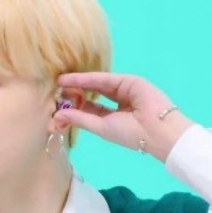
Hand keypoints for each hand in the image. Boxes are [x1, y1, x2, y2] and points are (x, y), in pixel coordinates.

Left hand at [53, 72, 193, 161]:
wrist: (157, 130)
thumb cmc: (130, 134)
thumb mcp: (101, 128)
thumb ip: (80, 119)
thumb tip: (58, 115)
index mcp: (113, 119)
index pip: (90, 109)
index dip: (74, 106)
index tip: (55, 105)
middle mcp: (118, 104)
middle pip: (91, 96)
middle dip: (74, 93)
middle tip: (54, 91)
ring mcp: (123, 91)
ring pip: (96, 85)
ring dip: (78, 83)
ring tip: (59, 82)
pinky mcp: (128, 81)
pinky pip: (104, 79)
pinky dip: (87, 78)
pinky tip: (71, 79)